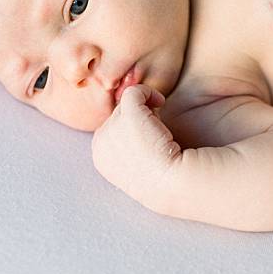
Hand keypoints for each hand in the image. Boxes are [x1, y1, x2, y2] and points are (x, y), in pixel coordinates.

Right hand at [90, 84, 181, 211]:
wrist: (171, 183)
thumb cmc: (163, 179)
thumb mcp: (137, 166)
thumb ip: (129, 146)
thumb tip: (134, 126)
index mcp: (101, 157)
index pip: (113, 130)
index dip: (133, 129)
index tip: (150, 138)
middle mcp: (100, 142)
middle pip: (119, 115)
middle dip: (139, 119)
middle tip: (157, 133)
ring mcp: (112, 127)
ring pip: (126, 104)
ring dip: (145, 109)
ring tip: (160, 125)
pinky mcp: (127, 113)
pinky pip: (135, 91)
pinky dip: (149, 93)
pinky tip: (161, 103)